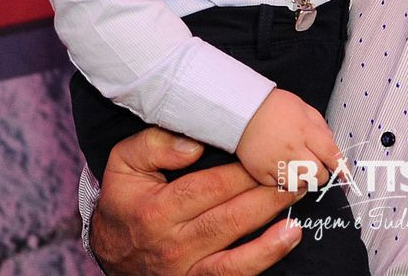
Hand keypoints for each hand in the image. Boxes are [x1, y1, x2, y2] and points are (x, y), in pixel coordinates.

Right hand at [91, 126, 301, 275]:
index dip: (240, 172)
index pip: (207, 188)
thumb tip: (194, 146)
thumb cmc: (125, 201)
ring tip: (296, 199)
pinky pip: (234, 275)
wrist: (111, 251)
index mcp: (156, 211)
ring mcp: (187, 269)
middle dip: (265, 193)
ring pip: (235, 254)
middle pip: (228, 218)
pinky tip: (289, 237)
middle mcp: (173, 244)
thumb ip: (154, 145)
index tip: (266, 153)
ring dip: (272, 227)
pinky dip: (264, 257)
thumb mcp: (123, 162)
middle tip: (295, 171)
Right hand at [236, 89, 341, 188]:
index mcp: (305, 130)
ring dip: (304, 180)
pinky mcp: (260, 172)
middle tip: (317, 169)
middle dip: (321, 174)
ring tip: (300, 171)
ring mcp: (275, 162)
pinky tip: (284, 173)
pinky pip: (279, 187)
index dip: (340, 167)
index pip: (330, 154)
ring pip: (300, 185)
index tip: (344, 175)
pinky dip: (284, 183)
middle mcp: (292, 148)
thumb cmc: (274, 106)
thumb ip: (320, 126)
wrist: (241, 110)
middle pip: (317, 174)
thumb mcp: (303, 107)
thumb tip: (331, 144)